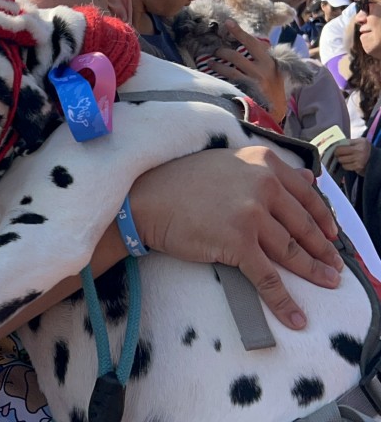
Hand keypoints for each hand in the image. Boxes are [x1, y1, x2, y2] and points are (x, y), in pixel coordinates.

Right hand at [131, 145, 341, 329]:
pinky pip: (268, 278)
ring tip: (328, 284)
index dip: (323, 219)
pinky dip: (285, 301)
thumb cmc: (177, 183)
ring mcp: (252, 214)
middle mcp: (262, 185)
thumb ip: (264, 170)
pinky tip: (296, 317)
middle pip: (303, 225)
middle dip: (323, 250)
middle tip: (335, 266)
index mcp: (262, 163)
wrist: (144, 200)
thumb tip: (306, 179)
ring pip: (291, 251)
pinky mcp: (238, 243)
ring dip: (313, 272)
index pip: (305, 195)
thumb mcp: (226, 164)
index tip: (332, 235)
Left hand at [210, 20, 288, 121]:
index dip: (239, 32)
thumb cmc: (273, 84)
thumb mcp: (273, 67)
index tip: (228, 22)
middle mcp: (260, 70)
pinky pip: (228, 84)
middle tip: (216, 51)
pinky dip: (219, 79)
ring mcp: (252, 83)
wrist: (277, 107)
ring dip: (216, 65)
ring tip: (210, 62)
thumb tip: (247, 40)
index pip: (251, 42)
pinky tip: (211, 77)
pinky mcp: (246, 93)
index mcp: (268, 60)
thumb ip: (261, 55)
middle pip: (236, 56)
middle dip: (222, 52)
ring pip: (229, 70)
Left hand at [335, 138, 370, 175]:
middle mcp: (360, 150)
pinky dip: (345, 165)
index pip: (342, 143)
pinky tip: (348, 163)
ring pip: (341, 160)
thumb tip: (333, 144)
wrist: (374, 158)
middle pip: (339, 151)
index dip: (336, 146)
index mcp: (360, 142)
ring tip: (344, 158)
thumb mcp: (359, 142)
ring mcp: (359, 159)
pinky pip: (345, 166)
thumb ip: (348, 142)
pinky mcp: (358, 167)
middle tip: (338, 154)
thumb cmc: (363, 149)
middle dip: (337, 153)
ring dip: (341, 160)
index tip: (334, 148)